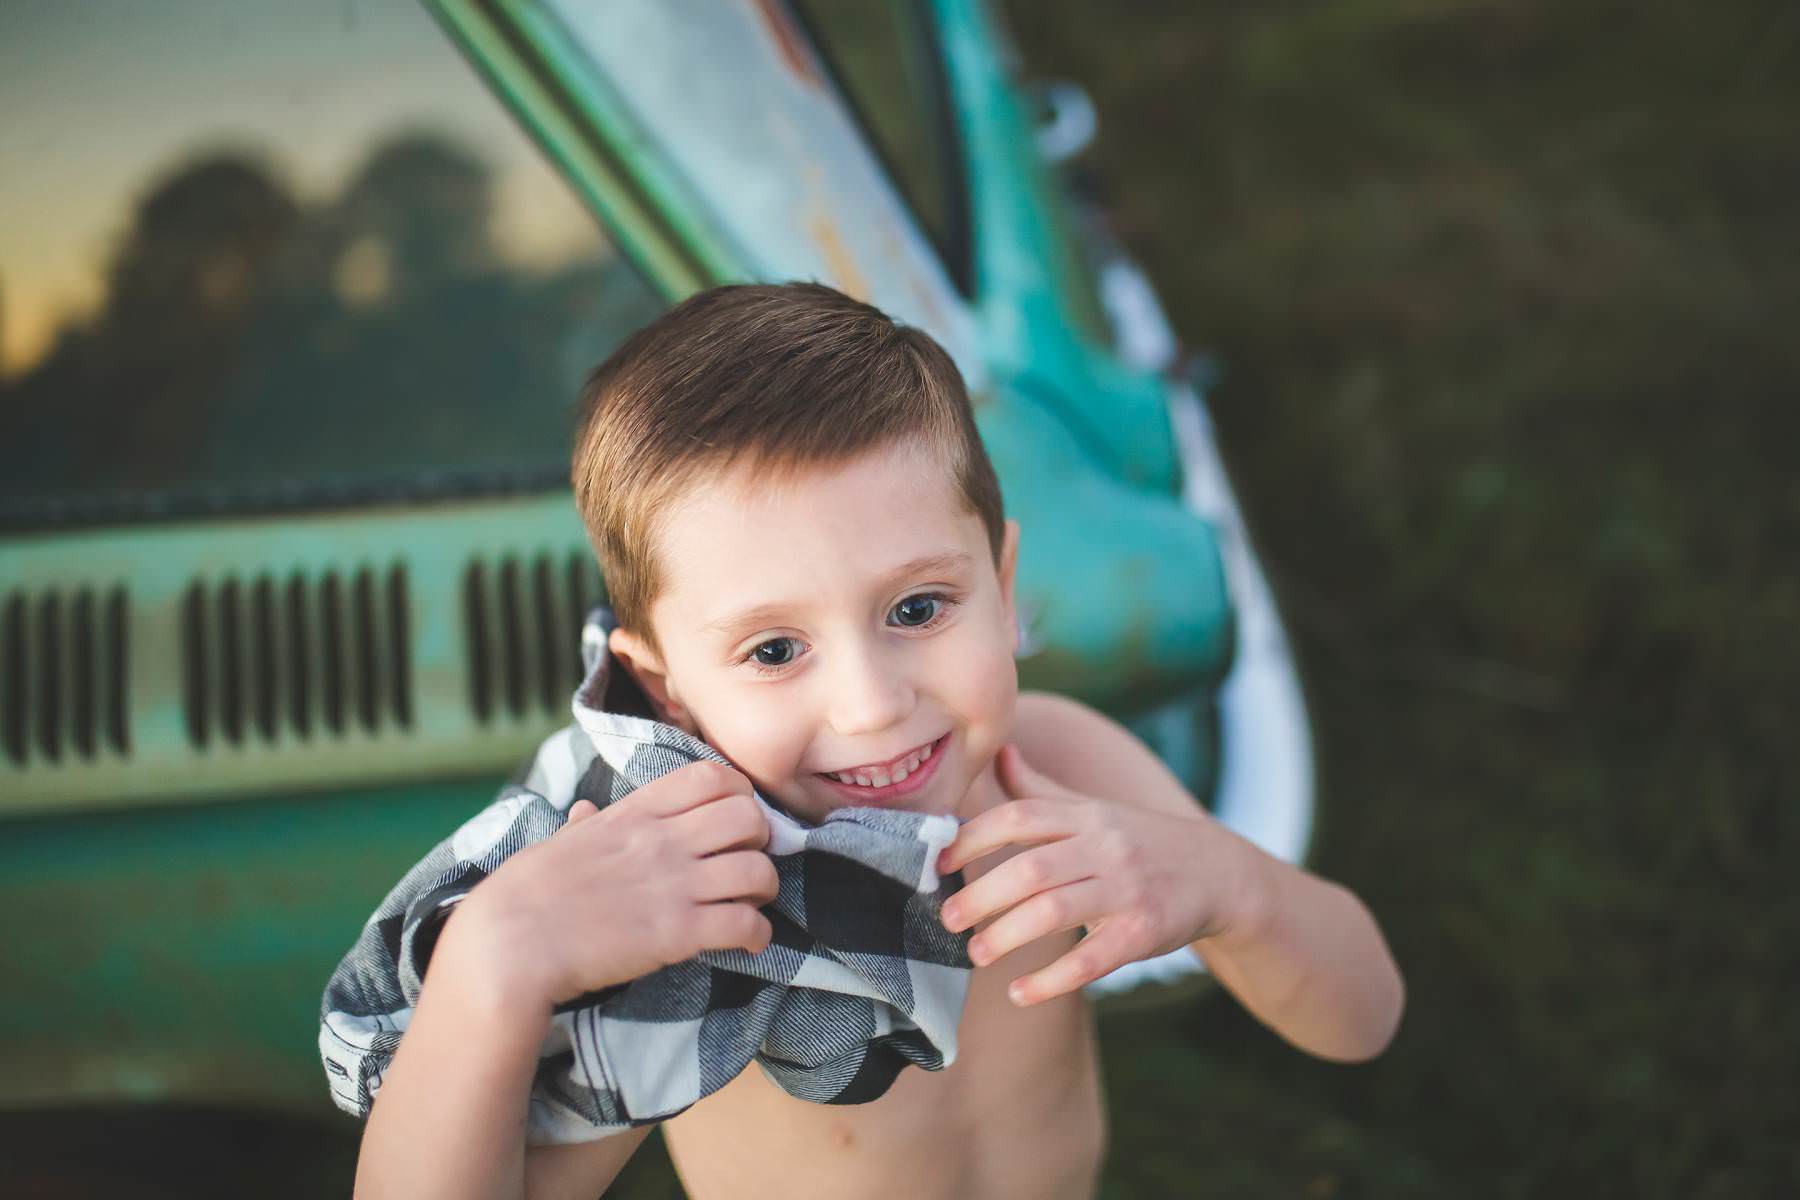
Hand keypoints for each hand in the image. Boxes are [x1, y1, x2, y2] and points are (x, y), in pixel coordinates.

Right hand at [452, 761, 778, 1010]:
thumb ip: (585, 825)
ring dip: (765, 889)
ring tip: (751, 904)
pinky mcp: (678, 933)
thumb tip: (585, 810)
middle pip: (749, 818)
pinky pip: (746, 924)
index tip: (735, 816)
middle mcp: (663, 841)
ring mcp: (674, 885)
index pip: (712, 776)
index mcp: (635, 812)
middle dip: (761, 839)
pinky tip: (748, 941)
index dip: (738, 793)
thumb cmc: (526, 892)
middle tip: (747, 860)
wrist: (510, 944)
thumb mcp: (560, 843)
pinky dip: (758, 934)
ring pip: (758, 871)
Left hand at [937, 744, 1265, 1005]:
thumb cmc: (1140, 841)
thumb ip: (1043, 789)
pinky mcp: (1144, 931)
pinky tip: (1020, 993)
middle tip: (948, 918)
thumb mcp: (1095, 810)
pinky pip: (1092, 958)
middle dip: (982, 894)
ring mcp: (1127, 888)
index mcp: (1085, 815)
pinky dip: (1051, 979)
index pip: (1020, 815)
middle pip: (1031, 867)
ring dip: (1007, 935)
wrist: (1219, 874)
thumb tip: (1001, 751)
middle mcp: (1104, 845)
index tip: (939, 862)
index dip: (973, 837)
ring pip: (1055, 910)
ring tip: (977, 953)